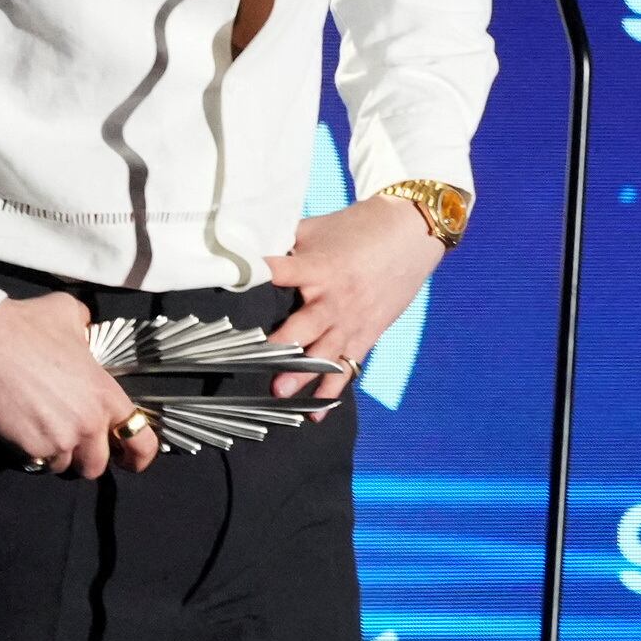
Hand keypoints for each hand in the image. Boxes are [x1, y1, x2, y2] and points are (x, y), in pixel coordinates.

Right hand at [0, 292, 155, 477]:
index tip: (129, 460)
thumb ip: (87, 328)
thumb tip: (84, 328)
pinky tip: (23, 432)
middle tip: (73, 444)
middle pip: (97, 466)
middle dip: (86, 459)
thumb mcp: (71, 313)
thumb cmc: (28, 324)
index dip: (138, 457)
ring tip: (43, 433)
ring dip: (56, 456)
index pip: (141, 443)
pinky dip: (30, 453)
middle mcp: (88, 423)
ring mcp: (58, 439)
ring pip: (63, 466)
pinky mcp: (28, 447)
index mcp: (105, 395)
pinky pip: (35, 462)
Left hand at [263, 198, 442, 399]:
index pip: (280, 272)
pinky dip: (332, 390)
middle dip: (279, 345)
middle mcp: (333, 298)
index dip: (256, 277)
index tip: (229, 285)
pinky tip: (314, 412)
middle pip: (302, 325)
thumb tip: (245, 248)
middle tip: (254, 361)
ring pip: (324, 353)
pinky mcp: (365, 335)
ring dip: (302, 375)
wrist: (412, 234)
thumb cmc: (360, 228)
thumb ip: (285, 242)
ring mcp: (350, 320)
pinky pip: (347, 368)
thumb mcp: (318, 229)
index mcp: (318, 267)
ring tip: (279, 393)